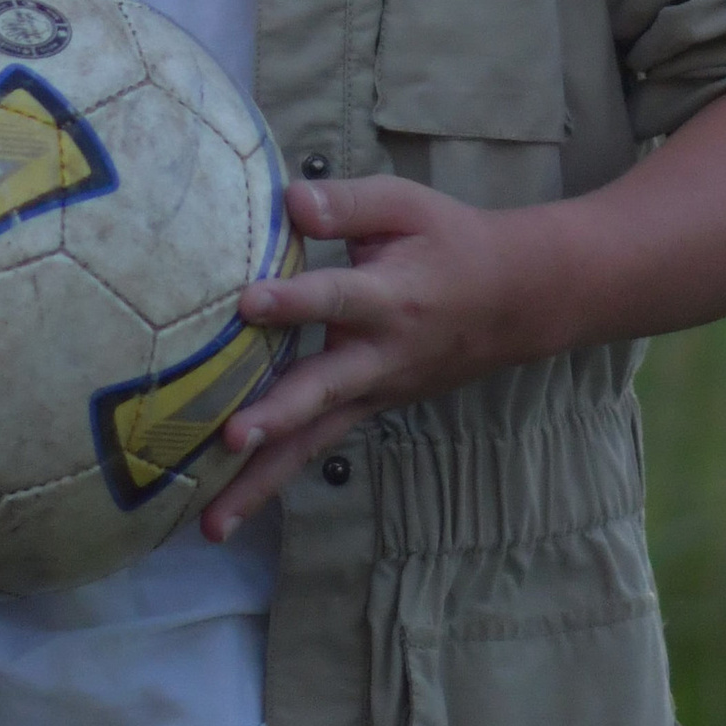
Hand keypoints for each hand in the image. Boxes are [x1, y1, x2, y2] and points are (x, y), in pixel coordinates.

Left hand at [199, 173, 529, 539]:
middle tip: (231, 439)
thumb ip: (346, 204)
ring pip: (313, 442)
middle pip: (321, 392)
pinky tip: (229, 508)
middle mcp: (378, 356)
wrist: (514, 302)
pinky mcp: (366, 411)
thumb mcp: (406, 206)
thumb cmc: (450, 242)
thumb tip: (287, 199)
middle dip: (276, 417)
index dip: (293, 301)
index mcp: (388, 298)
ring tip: (212, 525)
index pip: (335, 298)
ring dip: (262, 483)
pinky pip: (317, 447)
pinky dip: (274, 478)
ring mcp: (372, 394)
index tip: (247, 302)